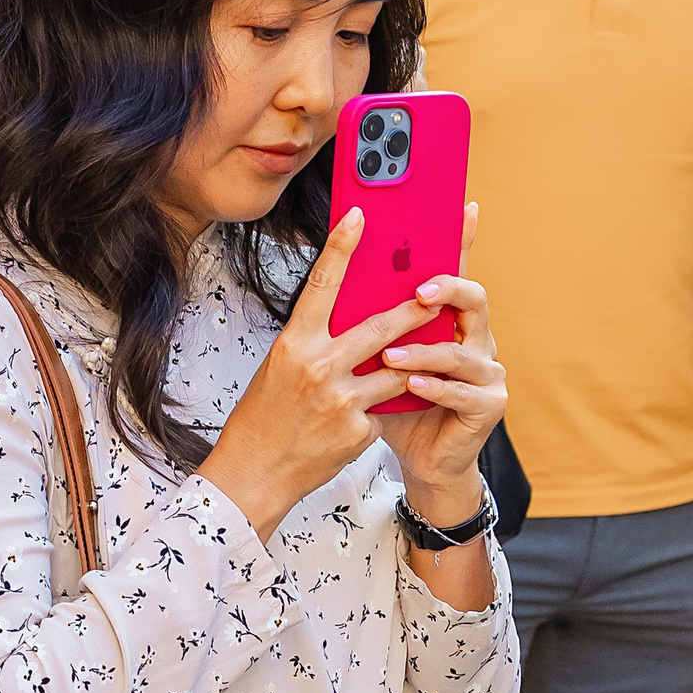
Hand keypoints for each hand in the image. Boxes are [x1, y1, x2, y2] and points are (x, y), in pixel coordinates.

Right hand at [203, 204, 458, 542]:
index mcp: (294, 346)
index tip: (360, 215)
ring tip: (424, 359)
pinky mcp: (360, 431)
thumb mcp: (279, 370)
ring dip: (413, 363)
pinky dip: (380, 410)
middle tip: (439, 290)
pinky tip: (359, 421)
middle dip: (415, 308)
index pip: (322, 286)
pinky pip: (384, 409)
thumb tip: (352, 318)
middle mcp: (318, 368)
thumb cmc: (262, 420)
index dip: (342, 247)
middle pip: (381, 327)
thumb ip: (315, 343)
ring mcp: (341, 401)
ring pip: (398, 370)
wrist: (253, 476)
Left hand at [371, 204, 504, 513]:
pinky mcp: (489, 405)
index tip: (463, 208)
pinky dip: (435, 388)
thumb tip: (339, 278)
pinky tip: (413, 385)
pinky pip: (463, 392)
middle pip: (473, 300)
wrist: (417, 458)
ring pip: (462, 351)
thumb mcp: (376, 359)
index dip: (463, 241)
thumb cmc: (395, 405)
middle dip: (447, 290)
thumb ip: (370, 325)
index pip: (455, 274)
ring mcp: (488, 371)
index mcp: (450, 322)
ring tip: (392, 356)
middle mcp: (476, 339)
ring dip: (426, 352)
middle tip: (418, 290)